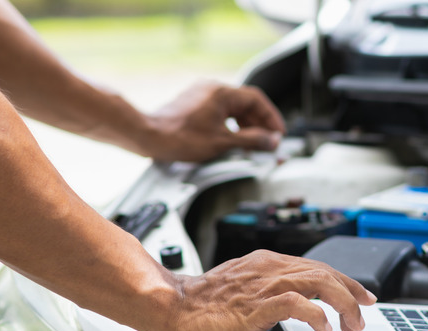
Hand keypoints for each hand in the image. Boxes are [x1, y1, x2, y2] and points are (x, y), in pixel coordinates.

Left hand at [142, 81, 285, 161]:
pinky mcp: (193, 105)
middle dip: (259, 124)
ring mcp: (201, 96)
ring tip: (251, 144)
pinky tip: (232, 139)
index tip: (278, 133)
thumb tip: (272, 140)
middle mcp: (212, 89)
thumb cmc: (179, 137)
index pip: (257, 100)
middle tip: (268, 142)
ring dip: (245, 125)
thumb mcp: (223, 142)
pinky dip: (231, 125)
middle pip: (246, 104)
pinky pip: (220, 112)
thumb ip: (252, 140)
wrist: (149, 136)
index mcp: (222, 93)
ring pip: (233, 109)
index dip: (271, 118)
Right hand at [163, 250, 376, 330]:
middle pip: (324, 272)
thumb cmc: (205, 301)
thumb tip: (300, 301)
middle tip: (363, 313)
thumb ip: (272, 289)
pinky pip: (296, 303)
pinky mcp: (255, 304)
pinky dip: (316, 313)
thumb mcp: (247, 288)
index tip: (361, 295)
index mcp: (268, 262)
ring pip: (318, 282)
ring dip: (342, 304)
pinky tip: (323, 326)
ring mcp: (263, 284)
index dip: (345, 281)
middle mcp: (270, 268)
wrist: (174, 306)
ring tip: (350, 324)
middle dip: (351, 293)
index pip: (318, 266)